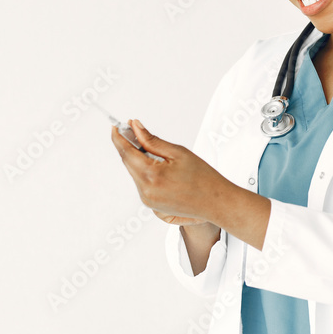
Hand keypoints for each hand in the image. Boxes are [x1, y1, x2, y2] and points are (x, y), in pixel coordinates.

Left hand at [109, 118, 228, 224]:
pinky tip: (162, 169)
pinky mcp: (152, 206)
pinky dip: (146, 173)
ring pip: (135, 173)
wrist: (217, 203)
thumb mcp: (178, 152)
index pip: (126, 152)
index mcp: (151, 176)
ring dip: (139, 160)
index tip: (116, 126)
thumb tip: (135, 128)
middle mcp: (145, 191)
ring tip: (157, 153)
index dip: (119, 137)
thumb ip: (152, 140)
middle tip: (133, 131)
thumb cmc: (203, 177)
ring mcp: (148, 201)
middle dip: (129, 146)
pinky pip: (142, 184)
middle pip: (128, 163)